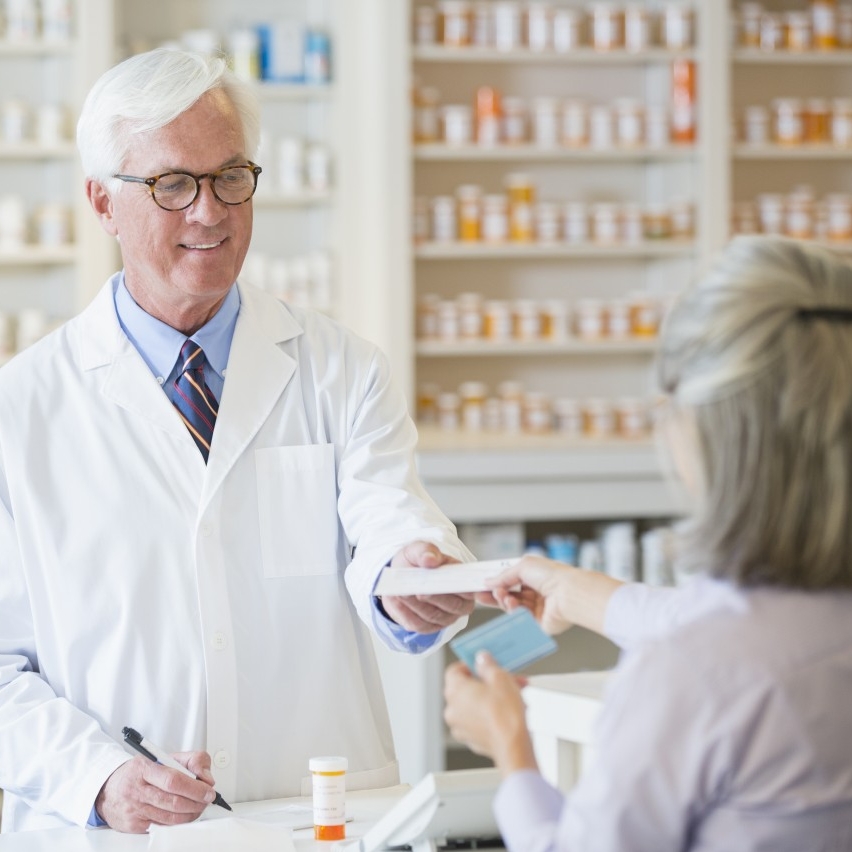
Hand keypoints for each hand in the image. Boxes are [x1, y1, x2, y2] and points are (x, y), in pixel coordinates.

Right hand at [95, 752, 216, 832]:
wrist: (109, 789)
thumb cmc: (139, 773)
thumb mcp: (163, 757)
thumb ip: (191, 760)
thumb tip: (206, 778)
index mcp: (144, 768)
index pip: (173, 780)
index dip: (195, 788)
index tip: (208, 790)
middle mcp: (136, 790)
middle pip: (173, 802)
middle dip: (196, 803)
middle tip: (206, 800)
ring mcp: (134, 810)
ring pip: (170, 818)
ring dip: (190, 815)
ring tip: (198, 807)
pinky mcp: (133, 825)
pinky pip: (161, 827)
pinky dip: (177, 823)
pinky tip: (183, 815)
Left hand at [379, 541, 474, 632]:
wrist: (400, 576)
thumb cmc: (417, 562)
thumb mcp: (419, 549)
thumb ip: (426, 550)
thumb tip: (431, 559)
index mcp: (465, 582)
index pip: (474, 589)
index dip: (475, 591)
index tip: (466, 588)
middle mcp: (459, 603)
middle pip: (453, 604)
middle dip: (436, 597)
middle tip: (421, 590)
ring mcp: (444, 618)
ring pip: (433, 615)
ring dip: (417, 604)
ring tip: (402, 592)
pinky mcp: (427, 627)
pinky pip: (418, 623)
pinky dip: (406, 612)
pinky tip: (397, 601)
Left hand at [443, 653, 536, 775]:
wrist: (513, 746)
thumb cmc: (505, 715)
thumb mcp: (500, 678)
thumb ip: (487, 665)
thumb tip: (482, 660)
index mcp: (454, 691)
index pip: (454, 670)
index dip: (469, 665)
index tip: (483, 664)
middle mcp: (452, 709)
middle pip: (466, 687)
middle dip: (486, 682)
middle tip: (504, 679)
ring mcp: (459, 726)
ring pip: (473, 704)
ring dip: (490, 697)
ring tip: (512, 695)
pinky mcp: (471, 739)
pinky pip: (477, 720)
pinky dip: (489, 714)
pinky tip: (507, 711)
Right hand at [488, 556, 622, 636]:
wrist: (569, 593)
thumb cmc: (554, 576)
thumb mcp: (523, 566)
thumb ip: (504, 575)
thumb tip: (489, 581)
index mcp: (536, 577)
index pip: (512, 581)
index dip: (497, 583)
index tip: (484, 585)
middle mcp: (537, 592)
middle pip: (510, 595)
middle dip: (496, 594)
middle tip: (482, 594)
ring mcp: (538, 608)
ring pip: (513, 607)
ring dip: (504, 601)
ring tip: (502, 595)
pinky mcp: (538, 623)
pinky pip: (520, 618)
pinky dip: (512, 610)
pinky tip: (510, 603)